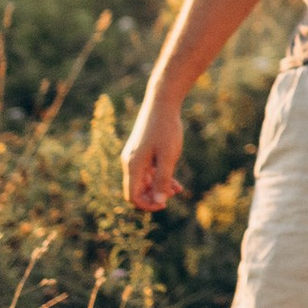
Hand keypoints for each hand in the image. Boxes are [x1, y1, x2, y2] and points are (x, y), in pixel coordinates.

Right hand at [122, 87, 184, 212]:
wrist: (162, 102)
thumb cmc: (166, 129)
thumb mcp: (168, 157)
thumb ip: (163, 180)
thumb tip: (159, 203)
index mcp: (133, 165)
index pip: (133, 197)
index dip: (147, 205)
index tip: (165, 203)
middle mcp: (130, 162)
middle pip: (137, 190)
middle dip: (154, 196)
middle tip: (173, 194)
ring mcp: (134, 155)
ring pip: (144, 180)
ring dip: (158, 187)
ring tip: (177, 189)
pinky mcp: (141, 150)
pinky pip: (147, 170)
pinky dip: (159, 176)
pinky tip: (175, 181)